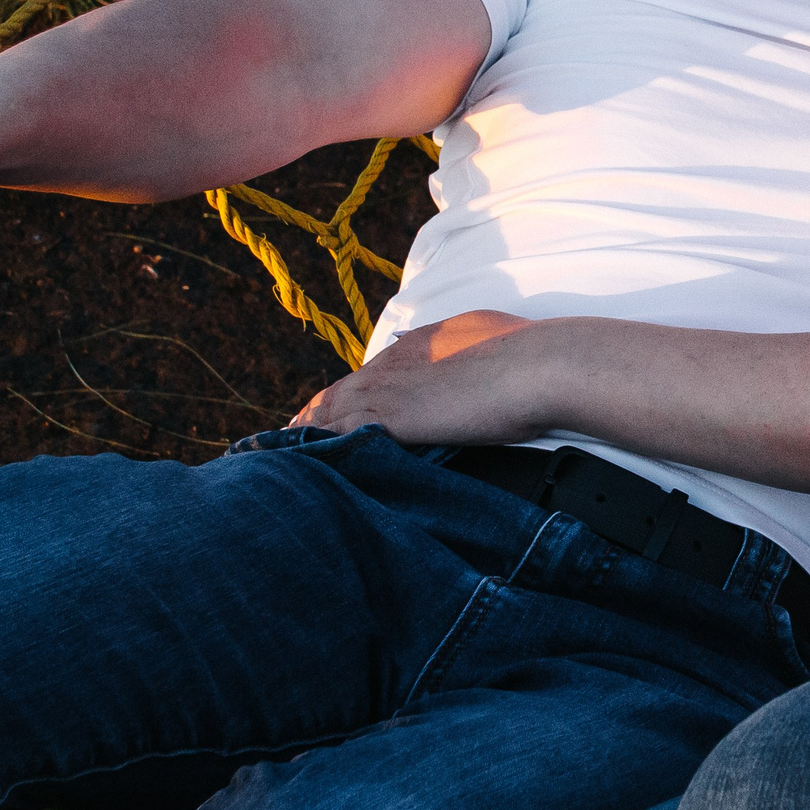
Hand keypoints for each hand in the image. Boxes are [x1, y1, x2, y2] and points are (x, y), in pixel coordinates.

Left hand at [290, 310, 545, 442]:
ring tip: (274, 463)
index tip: (324, 417)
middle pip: (335, 394)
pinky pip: (332, 438)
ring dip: (302, 438)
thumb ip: (456, 346)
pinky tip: (295, 473)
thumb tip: (435, 353)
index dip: (341, 400)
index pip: (365, 377)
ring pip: (325, 415)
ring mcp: (386, 390)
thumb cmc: (526, 353)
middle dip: (311, 419)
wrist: (535, 365)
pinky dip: (313, 453)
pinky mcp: (386, 419)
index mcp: (417, 346)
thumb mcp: (485, 337)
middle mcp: (393, 364)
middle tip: (283, 445)